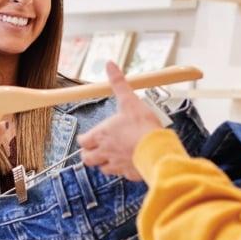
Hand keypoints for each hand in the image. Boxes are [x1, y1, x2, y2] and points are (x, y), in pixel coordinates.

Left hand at [78, 62, 163, 180]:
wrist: (157, 149)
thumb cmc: (142, 126)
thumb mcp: (129, 100)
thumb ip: (119, 83)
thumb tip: (110, 65)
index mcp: (102, 135)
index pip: (83, 141)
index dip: (84, 139)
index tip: (88, 137)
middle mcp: (106, 152)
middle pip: (87, 159)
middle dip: (89, 154)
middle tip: (95, 149)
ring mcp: (117, 165)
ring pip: (103, 169)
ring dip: (104, 164)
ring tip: (111, 156)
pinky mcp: (130, 174)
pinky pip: (122, 174)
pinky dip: (123, 170)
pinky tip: (129, 163)